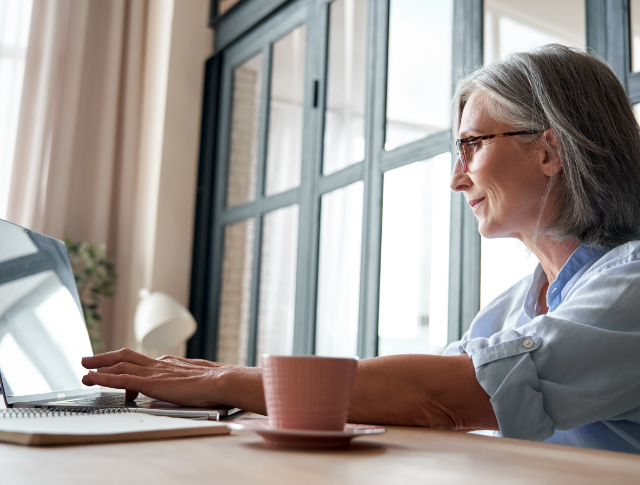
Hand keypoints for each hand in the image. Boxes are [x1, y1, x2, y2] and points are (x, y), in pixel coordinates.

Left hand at [81, 348, 264, 411]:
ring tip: (84, 369)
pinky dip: (104, 378)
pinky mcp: (151, 383)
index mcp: (171, 364)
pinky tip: (92, 378)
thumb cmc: (216, 384)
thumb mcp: (199, 380)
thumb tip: (192, 387)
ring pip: (120, 365)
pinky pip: (121, 379)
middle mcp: (159, 364)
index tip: (117, 366)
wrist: (221, 381)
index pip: (143, 362)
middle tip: (89, 359)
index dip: (127, 364)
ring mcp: (154, 372)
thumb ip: (189, 382)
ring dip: (99, 367)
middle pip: (126, 356)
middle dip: (106, 357)